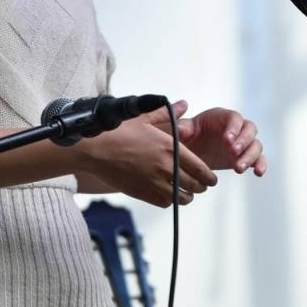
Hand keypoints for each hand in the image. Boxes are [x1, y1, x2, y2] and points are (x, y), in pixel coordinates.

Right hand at [81, 102, 217, 206]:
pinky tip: (168, 196)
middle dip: (201, 187)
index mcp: (171, 148)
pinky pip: (164, 203)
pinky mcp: (142, 193)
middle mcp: (166, 167)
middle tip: (202, 186)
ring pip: (181, 197)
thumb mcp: (144, 118)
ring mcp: (155, 182)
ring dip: (186, 196)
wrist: (95, 149)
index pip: (201, 169)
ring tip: (187, 194)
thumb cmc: (119, 132)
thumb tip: (184, 104)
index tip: (211, 179)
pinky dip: (169, 201)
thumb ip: (168, 113)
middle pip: (194, 185)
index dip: (209, 177)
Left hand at [151, 101, 267, 175]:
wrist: (192, 152)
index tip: (227, 140)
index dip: (234, 128)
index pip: (235, 118)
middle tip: (233, 152)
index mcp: (223, 117)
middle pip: (250, 129)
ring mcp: (243, 143)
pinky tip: (258, 173)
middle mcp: (237, 128)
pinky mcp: (246, 156)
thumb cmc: (189, 137)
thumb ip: (183, 128)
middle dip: (244, 141)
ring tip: (238, 169)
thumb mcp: (184, 131)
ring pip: (256, 145)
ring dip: (250, 156)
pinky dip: (261, 164)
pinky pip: (259, 159)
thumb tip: (180, 128)